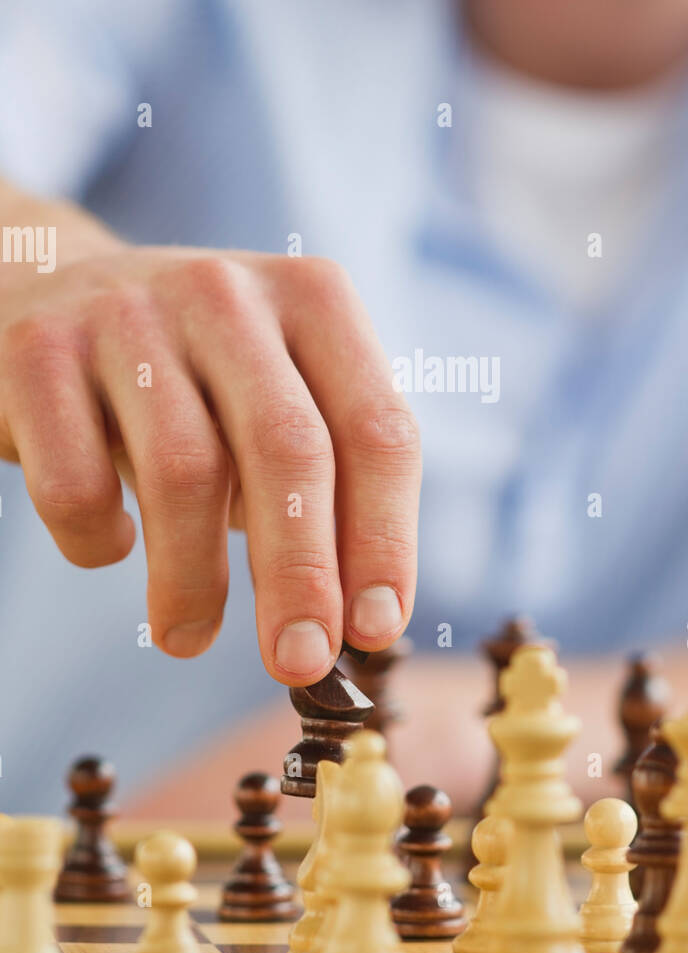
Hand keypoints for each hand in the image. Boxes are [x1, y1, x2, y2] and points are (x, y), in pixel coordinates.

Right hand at [0, 245, 420, 684]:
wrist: (47, 292)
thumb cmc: (192, 379)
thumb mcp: (273, 401)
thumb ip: (325, 488)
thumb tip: (360, 623)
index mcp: (314, 300)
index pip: (376, 430)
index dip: (384, 539)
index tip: (376, 628)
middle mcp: (228, 291)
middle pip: (288, 449)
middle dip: (300, 574)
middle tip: (298, 661)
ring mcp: (129, 313)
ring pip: (184, 473)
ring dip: (193, 582)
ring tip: (189, 635)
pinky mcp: (37, 351)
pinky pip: (78, 485)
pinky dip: (99, 543)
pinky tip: (114, 546)